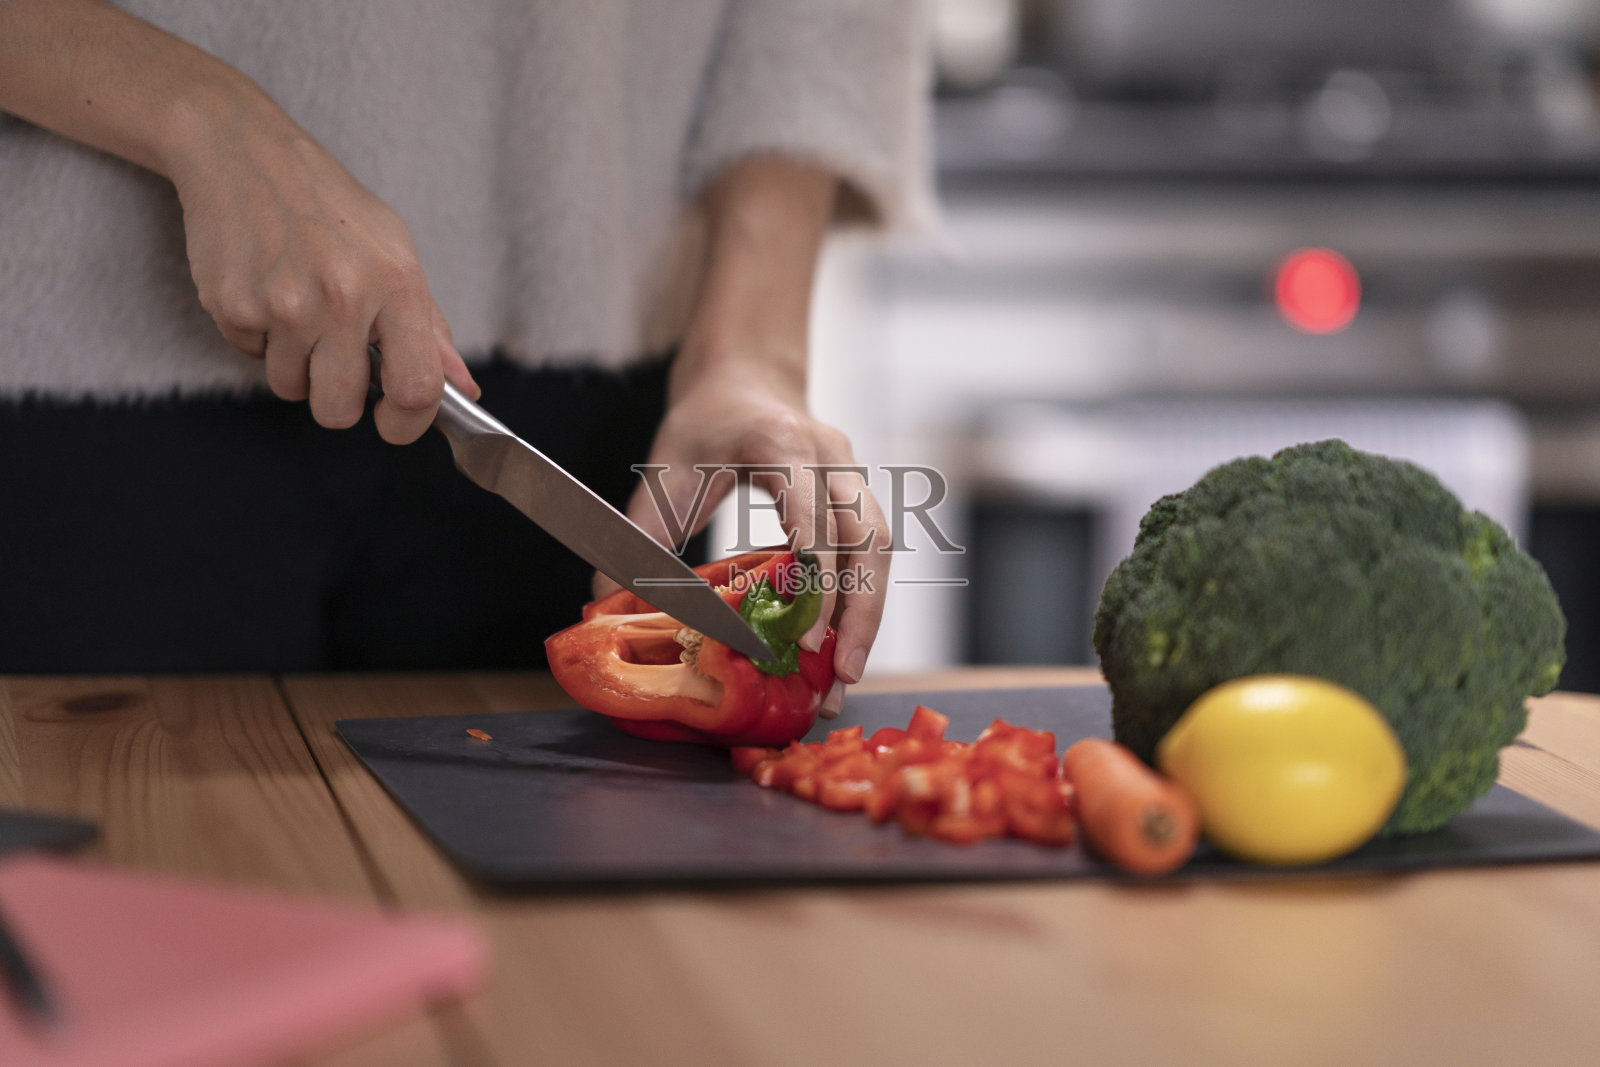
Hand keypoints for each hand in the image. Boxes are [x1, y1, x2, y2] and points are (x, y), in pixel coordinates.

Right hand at [168, 102, 477, 442]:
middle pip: (339, 410)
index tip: (395, 421)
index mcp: (395, 284)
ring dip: (296, 364)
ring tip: (299, 308)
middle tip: (337, 361)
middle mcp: (341, 298)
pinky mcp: (233, 306)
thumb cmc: (329, 205)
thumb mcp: (396, 252)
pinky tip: (266, 288)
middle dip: (339, 401)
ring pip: (291, 388)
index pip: (417, 389)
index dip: (407, 423)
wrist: (243, 152)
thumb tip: (462, 388)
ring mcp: (283, 304)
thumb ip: (429, 328)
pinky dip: (260, 336)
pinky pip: (252, 356)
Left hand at [609, 349, 891, 717]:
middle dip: (860, 613)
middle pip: (869, 539)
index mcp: (783, 444)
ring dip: (870, 613)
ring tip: (846, 673)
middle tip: (841, 675)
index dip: (818, 581)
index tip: (808, 639)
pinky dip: (863, 598)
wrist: (745, 374)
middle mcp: (831, 456)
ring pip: (881, 547)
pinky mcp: (856, 492)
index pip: (816, 517)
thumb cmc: (705, 419)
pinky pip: (873, 549)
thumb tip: (605, 602)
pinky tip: (842, 642)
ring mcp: (851, 472)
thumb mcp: (664, 469)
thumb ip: (640, 534)